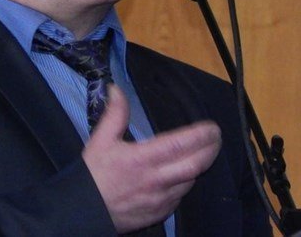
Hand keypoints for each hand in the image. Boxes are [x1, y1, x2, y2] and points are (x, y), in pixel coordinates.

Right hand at [82, 84, 221, 232]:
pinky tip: (181, 175)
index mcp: (143, 159)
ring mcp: (160, 200)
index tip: (212, 127)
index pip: (181, 144)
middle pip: (196, 165)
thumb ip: (114, 113)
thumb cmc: (93, 174)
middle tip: (216, 138)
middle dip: (211, 149)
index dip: (201, 135)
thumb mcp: (100, 140)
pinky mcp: (160, 213)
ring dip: (198, 166)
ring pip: (190, 181)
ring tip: (200, 153)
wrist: (84, 211)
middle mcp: (156, 180)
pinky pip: (180, 197)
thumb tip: (117, 88)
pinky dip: (184, 183)